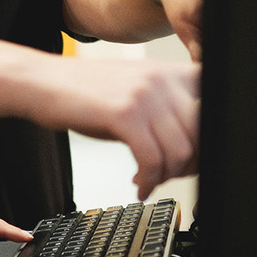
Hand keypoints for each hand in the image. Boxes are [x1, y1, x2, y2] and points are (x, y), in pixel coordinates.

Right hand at [44, 56, 201, 199]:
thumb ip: (167, 107)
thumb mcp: (136, 89)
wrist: (43, 83)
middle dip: (188, 165)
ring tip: (151, 180)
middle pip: (200, 135)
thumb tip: (195, 145)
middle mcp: (162, 79)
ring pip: (180, 151)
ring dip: (167, 176)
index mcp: (170, 71)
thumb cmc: (87, 92)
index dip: (208, 141)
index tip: (193, 159)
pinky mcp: (123, 114)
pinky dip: (149, 181)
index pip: (213, 108)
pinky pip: (152, 159)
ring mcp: (144, 95)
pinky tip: (138, 185)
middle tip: (169, 175)